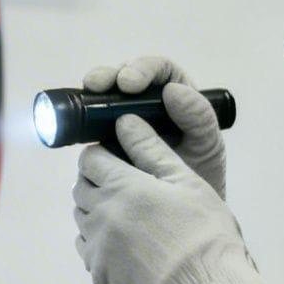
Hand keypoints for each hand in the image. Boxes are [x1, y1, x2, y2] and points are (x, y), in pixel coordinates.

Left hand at [72, 116, 283, 283]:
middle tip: (124, 184)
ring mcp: (97, 246)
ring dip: (96, 209)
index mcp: (122, 187)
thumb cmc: (204, 233)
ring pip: (81, 217)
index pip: (90, 159)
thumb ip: (151, 149)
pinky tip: (124, 243)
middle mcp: (101, 215)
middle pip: (81, 187)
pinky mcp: (100, 273)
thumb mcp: (185, 181)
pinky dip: (98, 240)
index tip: (118, 158)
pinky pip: (87, 248)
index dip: (103, 154)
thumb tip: (125, 122)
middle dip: (97, 180)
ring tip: (127, 214)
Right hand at [82, 56, 225, 196]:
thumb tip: (172, 90)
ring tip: (88, 95)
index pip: (158, 71)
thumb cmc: (200, 175)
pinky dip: (82, 120)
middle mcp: (146, 104)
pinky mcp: (104, 139)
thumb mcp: (206, 146)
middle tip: (99, 86)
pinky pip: (89, 124)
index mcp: (175, 96)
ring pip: (102, 98)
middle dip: (109, 76)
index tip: (130, 84)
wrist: (180, 213)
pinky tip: (78, 124)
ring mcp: (122, 121)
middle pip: (123, 77)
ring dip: (92, 94)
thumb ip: (198, 118)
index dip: (142, 70)